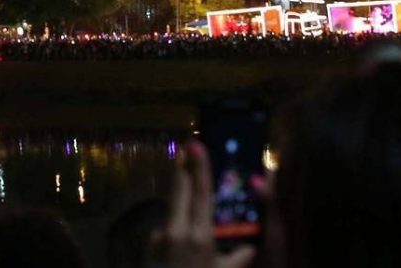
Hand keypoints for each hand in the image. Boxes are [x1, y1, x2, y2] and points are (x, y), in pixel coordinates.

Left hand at [152, 141, 257, 267]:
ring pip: (172, 211)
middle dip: (184, 171)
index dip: (199, 167)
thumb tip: (253, 248)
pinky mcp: (148, 244)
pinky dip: (173, 229)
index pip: (200, 193)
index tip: (196, 144)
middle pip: (179, 191)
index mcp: (198, 235)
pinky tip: (179, 242)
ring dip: (180, 206)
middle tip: (188, 150)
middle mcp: (175, 230)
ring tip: (193, 206)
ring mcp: (158, 236)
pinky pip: (165, 229)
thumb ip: (237, 259)